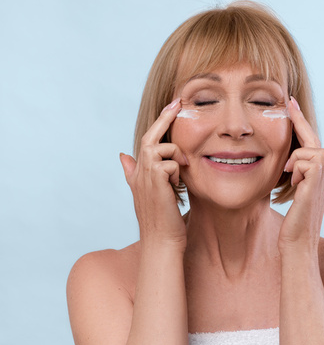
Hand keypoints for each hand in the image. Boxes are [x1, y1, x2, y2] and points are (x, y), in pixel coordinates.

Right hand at [119, 98, 189, 246]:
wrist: (162, 241)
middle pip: (150, 136)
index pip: (147, 141)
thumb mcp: (153, 194)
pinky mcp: (155, 179)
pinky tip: (177, 190)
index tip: (173, 106)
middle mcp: (138, 172)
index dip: (159, 122)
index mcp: (138, 173)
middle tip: (179, 103)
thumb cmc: (163, 221)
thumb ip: (139, 174)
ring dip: (177, 160)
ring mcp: (144, 175)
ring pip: (164, 149)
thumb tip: (123, 156)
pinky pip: (171, 163)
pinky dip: (178, 174)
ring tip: (179, 182)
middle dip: (165, 117)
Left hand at [279, 97, 323, 251]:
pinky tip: (292, 181)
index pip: (312, 146)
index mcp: (318, 178)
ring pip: (313, 150)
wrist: (297, 246)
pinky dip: (297, 166)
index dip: (302, 126)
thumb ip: (301, 183)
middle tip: (289, 102)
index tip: (291, 106)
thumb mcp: (295, 199)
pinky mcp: (316, 185)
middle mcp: (323, 176)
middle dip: (301, 120)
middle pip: (316, 141)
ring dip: (296, 157)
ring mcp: (322, 181)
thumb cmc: (292, 227)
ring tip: (287, 173)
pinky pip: (308, 161)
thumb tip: (309, 171)